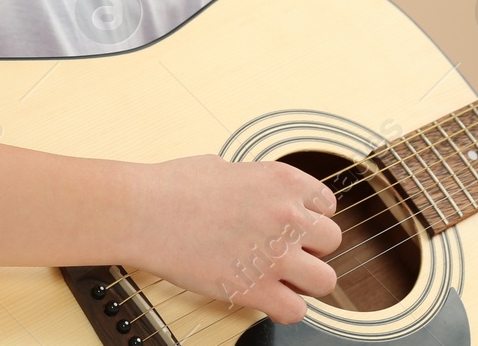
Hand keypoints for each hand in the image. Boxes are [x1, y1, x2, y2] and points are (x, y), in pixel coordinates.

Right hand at [124, 154, 340, 324]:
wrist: (145, 212)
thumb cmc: (175, 186)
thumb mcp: (228, 167)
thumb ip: (257, 185)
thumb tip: (260, 196)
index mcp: (283, 181)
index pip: (327, 204)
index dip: (310, 217)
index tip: (294, 225)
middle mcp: (288, 216)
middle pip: (332, 240)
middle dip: (311, 248)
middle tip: (286, 251)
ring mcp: (275, 255)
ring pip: (325, 280)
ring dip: (306, 280)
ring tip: (283, 278)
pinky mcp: (254, 289)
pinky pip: (296, 310)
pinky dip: (286, 309)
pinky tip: (269, 299)